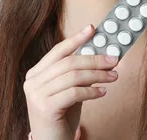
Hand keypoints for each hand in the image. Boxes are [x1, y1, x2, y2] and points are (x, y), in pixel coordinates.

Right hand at [23, 24, 118, 139]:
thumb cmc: (61, 117)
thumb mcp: (68, 90)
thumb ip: (78, 73)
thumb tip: (101, 55)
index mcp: (36, 74)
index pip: (58, 51)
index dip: (75, 38)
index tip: (92, 29)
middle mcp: (32, 82)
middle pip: (69, 62)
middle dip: (94, 59)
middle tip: (113, 59)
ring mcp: (36, 95)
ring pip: (74, 76)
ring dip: (98, 74)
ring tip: (114, 76)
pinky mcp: (45, 108)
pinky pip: (74, 93)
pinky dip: (92, 91)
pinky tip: (103, 92)